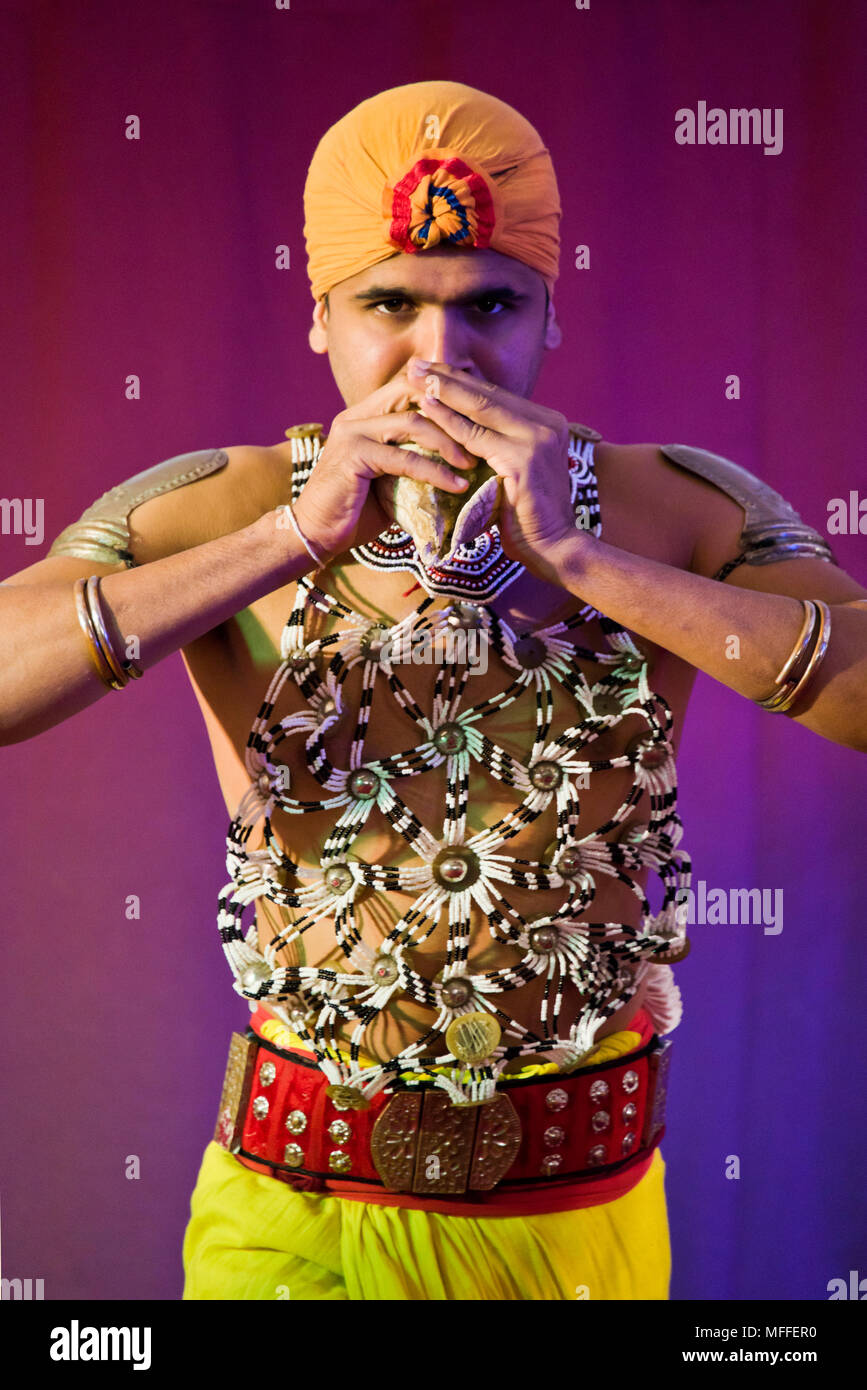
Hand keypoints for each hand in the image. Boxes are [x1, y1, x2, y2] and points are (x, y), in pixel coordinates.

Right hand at [291, 367, 478, 559]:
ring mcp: (353, 431)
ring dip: (448, 443)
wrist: (317, 535)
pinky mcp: (354, 454)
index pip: (409, 388)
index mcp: (365, 415)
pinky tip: (457, 485)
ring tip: (471, 464)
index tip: (475, 419)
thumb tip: (461, 462)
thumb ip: (414, 460)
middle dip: (450, 412)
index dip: (442, 398)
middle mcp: (356, 416)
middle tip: (479, 437)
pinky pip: (405, 458)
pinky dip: (435, 471)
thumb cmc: (356, 512)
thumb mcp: (391, 479)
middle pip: (412, 392)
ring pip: (413, 422)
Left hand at [407, 361, 582, 576]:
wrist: (554, 548)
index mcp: (547, 423)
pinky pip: (475, 436)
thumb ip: (499, 447)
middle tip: (417, 363)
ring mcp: (537, 439)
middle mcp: (547, 424)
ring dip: (444, 390)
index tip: (434, 369)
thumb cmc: (528, 518)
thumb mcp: (515, 472)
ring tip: (414, 376)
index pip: (498, 396)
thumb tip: (466, 432)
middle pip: (488, 394)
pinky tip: (426, 407)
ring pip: (481, 409)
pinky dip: (448, 420)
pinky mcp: (523, 459)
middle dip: (449, 376)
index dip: (464, 380)